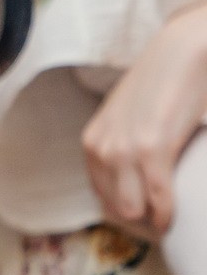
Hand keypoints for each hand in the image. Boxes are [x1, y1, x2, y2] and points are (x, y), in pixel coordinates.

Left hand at [83, 3, 206, 238]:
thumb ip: (118, 142)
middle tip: (155, 224)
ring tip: (164, 221)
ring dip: (149, 220)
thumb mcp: (124, 116)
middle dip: (135, 220)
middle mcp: (101, 151)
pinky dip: (165, 214)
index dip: (121, 211)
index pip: (99, 194)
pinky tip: (171, 220)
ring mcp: (124, 152)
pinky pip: (157, 198)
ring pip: (132, 209)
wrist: (182, 50)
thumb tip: (127, 175)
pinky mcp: (152, 151)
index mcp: (92, 144)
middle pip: (114, 206)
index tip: (140, 219)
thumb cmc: (159, 81)